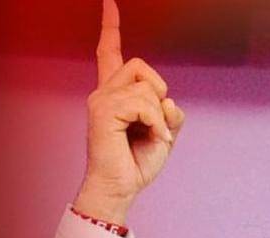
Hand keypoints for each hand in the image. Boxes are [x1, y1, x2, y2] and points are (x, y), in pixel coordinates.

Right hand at [74, 0, 184, 224]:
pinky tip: (152, 138)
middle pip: (140, 65)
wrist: (122, 187)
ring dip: (159, 114)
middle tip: (156, 121)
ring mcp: (101, 99)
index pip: (110, 53)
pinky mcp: (103, 110)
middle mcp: (104, 92)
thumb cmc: (138, 163)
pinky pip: (144, 102)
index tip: (110, 3)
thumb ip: (168, 111)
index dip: (110, 28)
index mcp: (116, 94)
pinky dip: (156, 122)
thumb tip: (166, 100)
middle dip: (158, 91)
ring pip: (146, 86)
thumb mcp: (164, 132)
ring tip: (154, 135)